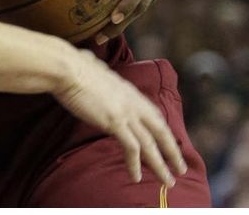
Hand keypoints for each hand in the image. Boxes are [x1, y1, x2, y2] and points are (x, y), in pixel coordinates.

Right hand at [54, 48, 186, 186]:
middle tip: (181, 169)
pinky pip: (132, 148)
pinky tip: (136, 177)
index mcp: (130, 91)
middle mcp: (133, 102)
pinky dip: (135, 164)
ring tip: (168, 182)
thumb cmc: (75, 67)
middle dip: (172, 152)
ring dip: (160, 165)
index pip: (154, 115)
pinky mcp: (115, 121)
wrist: (68, 68)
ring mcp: (126, 112)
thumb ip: (100, 76)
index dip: (163, 132)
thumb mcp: (96, 72)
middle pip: (160, 131)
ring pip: (151, 144)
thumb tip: (91, 66)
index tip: (170, 144)